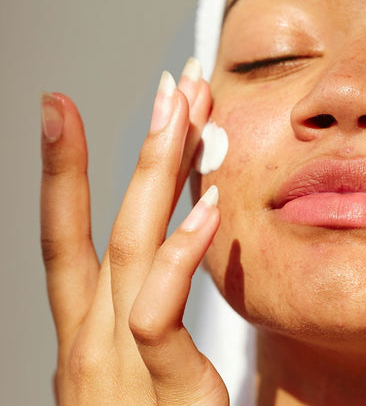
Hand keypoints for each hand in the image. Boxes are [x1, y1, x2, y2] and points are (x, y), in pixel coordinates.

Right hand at [39, 60, 228, 404]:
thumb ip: (151, 316)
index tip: (64, 109)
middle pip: (104, 225)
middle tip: (169, 83)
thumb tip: (171, 257)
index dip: (64, 174)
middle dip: (134, 149)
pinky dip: (179, 257)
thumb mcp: (146, 371)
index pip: (67, 240)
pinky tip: (208, 208)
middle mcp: (92, 342)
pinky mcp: (156, 393)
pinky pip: (159, 314)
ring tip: (185, 108)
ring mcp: (115, 367)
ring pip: (127, 249)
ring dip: (158, 172)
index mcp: (90, 335)